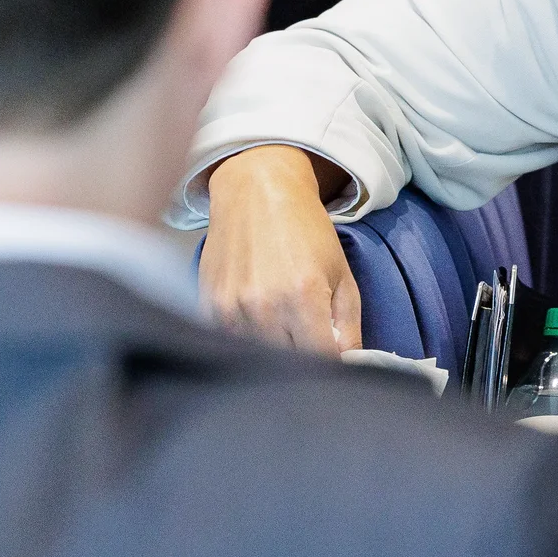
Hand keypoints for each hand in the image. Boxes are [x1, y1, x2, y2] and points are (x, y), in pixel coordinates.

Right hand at [201, 146, 361, 353]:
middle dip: (304, 359)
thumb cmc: (306, 230)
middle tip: (309, 340)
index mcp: (303, 297)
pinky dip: (245, 340)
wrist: (256, 191)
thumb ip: (348, 325)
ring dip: (273, 351)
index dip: (332, 365)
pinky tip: (256, 318)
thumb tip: (349, 365)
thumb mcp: (341, 273)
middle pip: (288, 363)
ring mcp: (232, 309)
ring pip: (257, 355)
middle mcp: (264, 307)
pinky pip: (230, 342)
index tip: (334, 359)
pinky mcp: (208, 306)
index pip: (322, 360)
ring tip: (282, 326)